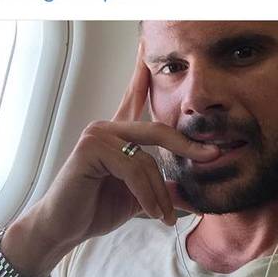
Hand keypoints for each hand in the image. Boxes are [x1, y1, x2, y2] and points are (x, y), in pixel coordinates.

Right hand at [3, 44, 218, 276]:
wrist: (64, 229)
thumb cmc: (95, 210)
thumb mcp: (139, 200)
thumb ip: (163, 193)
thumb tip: (195, 201)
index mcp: (117, 135)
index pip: (134, 99)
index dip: (143, 75)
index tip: (149, 47)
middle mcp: (106, 128)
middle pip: (157, 130)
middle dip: (187, 146)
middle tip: (213, 155)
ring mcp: (97, 135)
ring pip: (147, 160)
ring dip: (161, 193)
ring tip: (165, 218)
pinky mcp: (91, 149)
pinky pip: (133, 169)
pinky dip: (147, 196)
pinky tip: (153, 214)